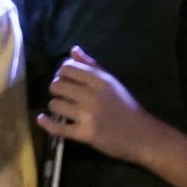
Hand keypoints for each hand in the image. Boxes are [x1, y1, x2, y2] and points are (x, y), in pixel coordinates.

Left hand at [39, 46, 155, 162]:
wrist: (145, 137)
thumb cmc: (127, 107)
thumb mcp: (112, 82)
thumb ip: (92, 66)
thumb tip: (73, 50)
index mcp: (99, 80)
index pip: (67, 68)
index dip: (61, 73)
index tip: (65, 80)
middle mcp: (92, 95)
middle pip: (57, 85)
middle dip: (56, 89)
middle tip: (63, 95)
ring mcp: (88, 115)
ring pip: (55, 104)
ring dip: (56, 106)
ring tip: (63, 108)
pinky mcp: (86, 134)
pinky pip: (58, 127)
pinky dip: (47, 123)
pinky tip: (42, 119)